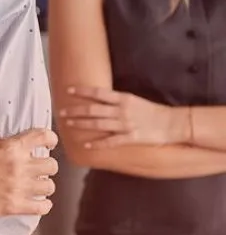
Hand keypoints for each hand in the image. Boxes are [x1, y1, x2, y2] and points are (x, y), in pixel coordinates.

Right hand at [0, 128, 57, 218]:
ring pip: (50, 186)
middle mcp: (19, 165)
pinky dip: (42, 205)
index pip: (43, 137)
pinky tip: (37, 203)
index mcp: (10, 146)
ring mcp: (18, 187)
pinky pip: (43, 206)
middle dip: (46, 167)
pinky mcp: (15, 206)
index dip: (50, 140)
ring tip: (36, 188)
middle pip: (52, 165)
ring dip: (43, 186)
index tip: (49, 143)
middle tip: (38, 170)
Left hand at [59, 87, 188, 147]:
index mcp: (122, 99)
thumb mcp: (134, 100)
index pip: (98, 93)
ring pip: (98, 124)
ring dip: (81, 124)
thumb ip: (117, 100)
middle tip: (62, 111)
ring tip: (69, 124)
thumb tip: (99, 99)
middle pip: (93, 109)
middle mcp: (121, 110)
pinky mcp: (131, 138)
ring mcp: (125, 125)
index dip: (82, 91)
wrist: (173, 123)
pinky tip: (87, 144)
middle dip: (76, 110)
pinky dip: (98, 143)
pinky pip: (111, 141)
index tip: (69, 90)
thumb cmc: (153, 111)